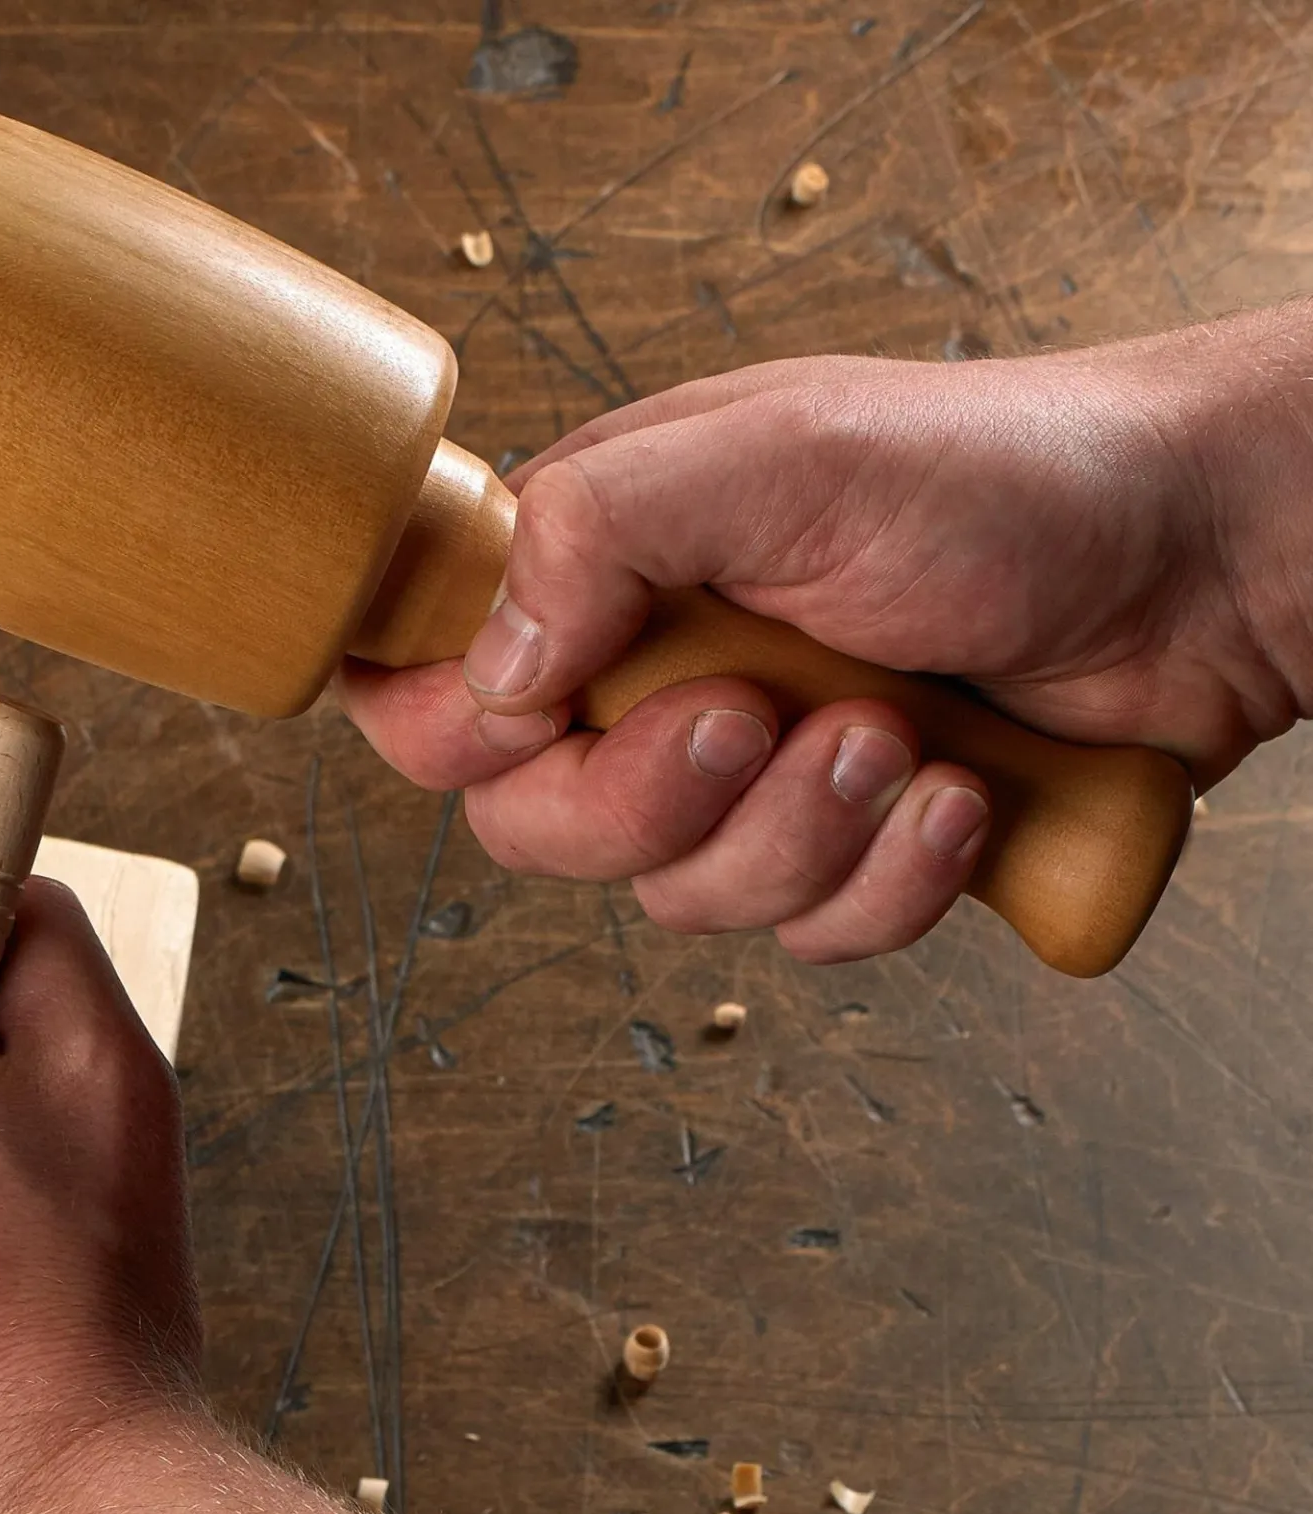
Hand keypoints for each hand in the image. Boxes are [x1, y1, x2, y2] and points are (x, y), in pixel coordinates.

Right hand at [341, 310, 1312, 961]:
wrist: (1202, 564)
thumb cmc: (1010, 473)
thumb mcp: (784, 454)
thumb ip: (600, 531)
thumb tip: (487, 668)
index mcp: (606, 570)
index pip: (428, 683)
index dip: (451, 731)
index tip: (537, 718)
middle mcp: (659, 680)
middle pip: (534, 826)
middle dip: (649, 801)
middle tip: (752, 721)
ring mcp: (751, 779)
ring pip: (679, 900)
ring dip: (797, 835)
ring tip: (899, 736)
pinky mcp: (845, 855)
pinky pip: (808, 939)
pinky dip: (890, 882)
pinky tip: (960, 793)